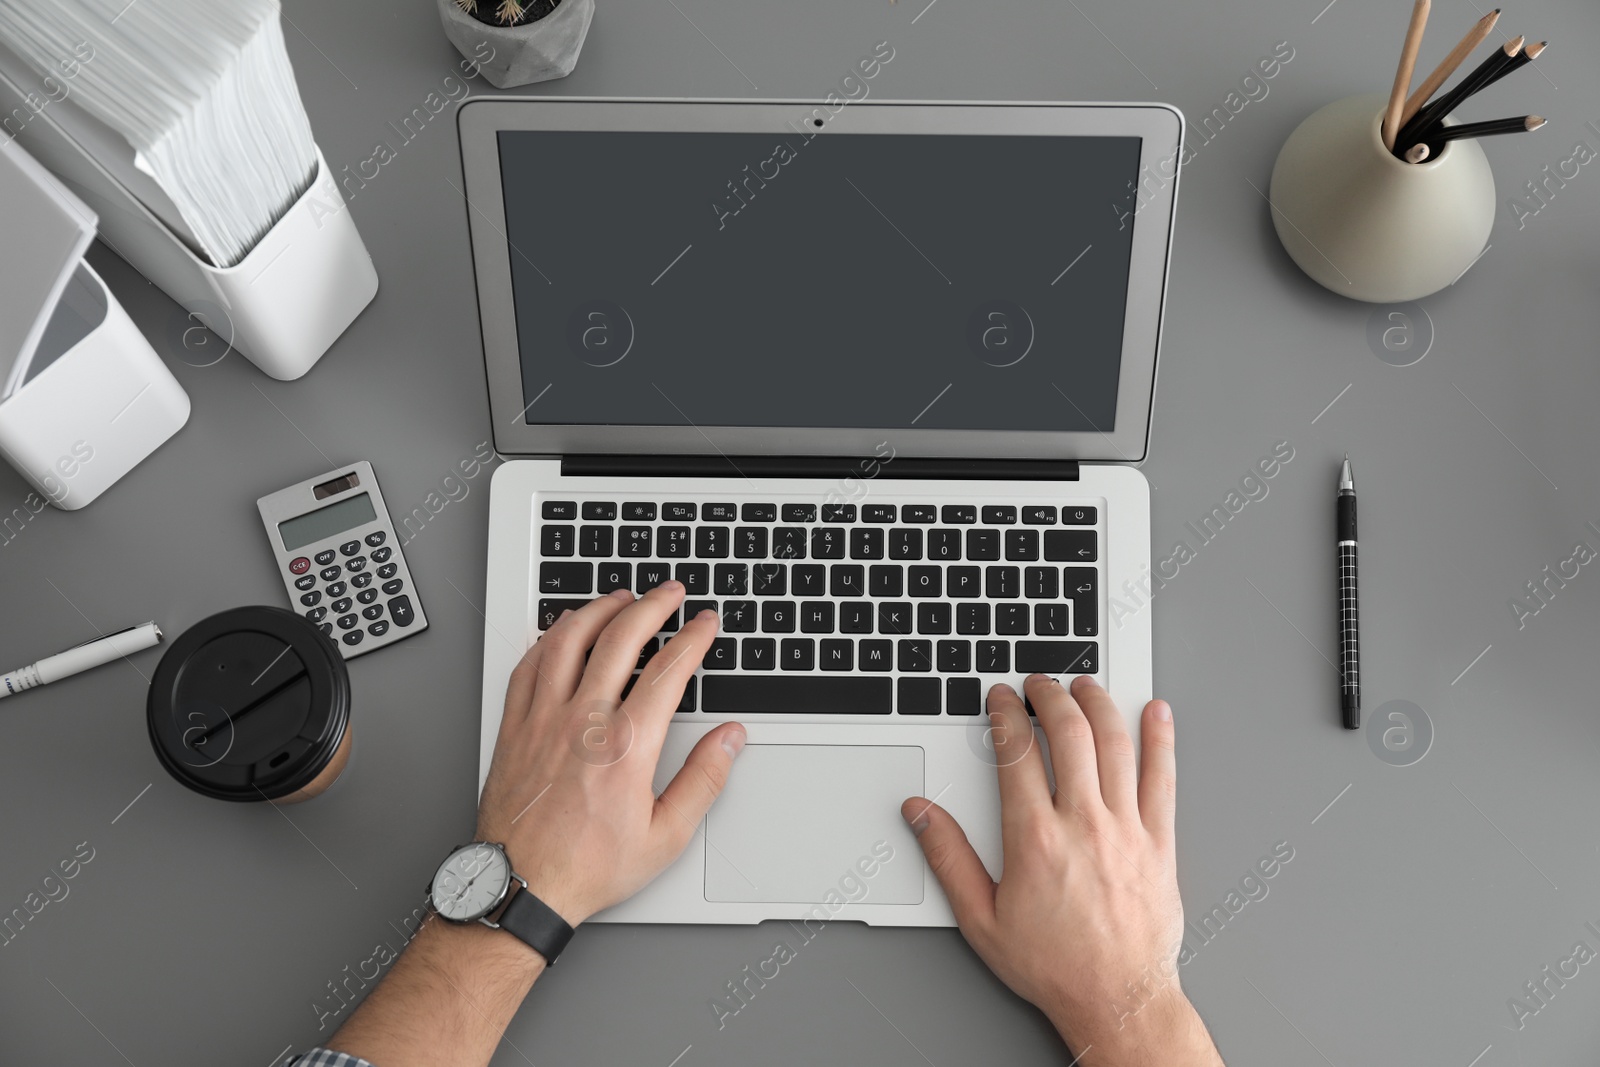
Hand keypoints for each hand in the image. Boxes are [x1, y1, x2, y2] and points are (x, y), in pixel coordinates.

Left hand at [476, 582, 745, 925]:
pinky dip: (549, 638)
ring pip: (569, 640)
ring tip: (620, 597)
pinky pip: (528, 665)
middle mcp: (582, 722)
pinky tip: (562, 631)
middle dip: (652, 605)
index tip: (706, 623)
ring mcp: (542, 720)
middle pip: (620, 638)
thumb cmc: (587, 867)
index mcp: (626, 746)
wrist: (521, 887)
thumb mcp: (665, 836)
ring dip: (598, 609)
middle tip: (669, 593)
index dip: (694, 638)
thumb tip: (730, 740)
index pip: (669, 670)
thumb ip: (704, 780)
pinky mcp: (514, 727)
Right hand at [901, 675, 1221, 1064]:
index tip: (1000, 700)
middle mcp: (1083, 824)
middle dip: (1050, 696)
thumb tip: (920, 814)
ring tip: (1084, 686)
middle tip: (1039, 684)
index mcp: (1035, 838)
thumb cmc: (1054, 965)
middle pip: (1068, 733)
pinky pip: (1163, 778)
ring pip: (1114, 743)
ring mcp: (1126, 829)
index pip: (1016, 753)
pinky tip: (1156, 714)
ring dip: (1097, 704)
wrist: (1118, 999)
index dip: (1004, 715)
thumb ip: (947, 857)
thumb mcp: (980, 918)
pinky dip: (1160, 739)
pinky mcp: (1160, 841)